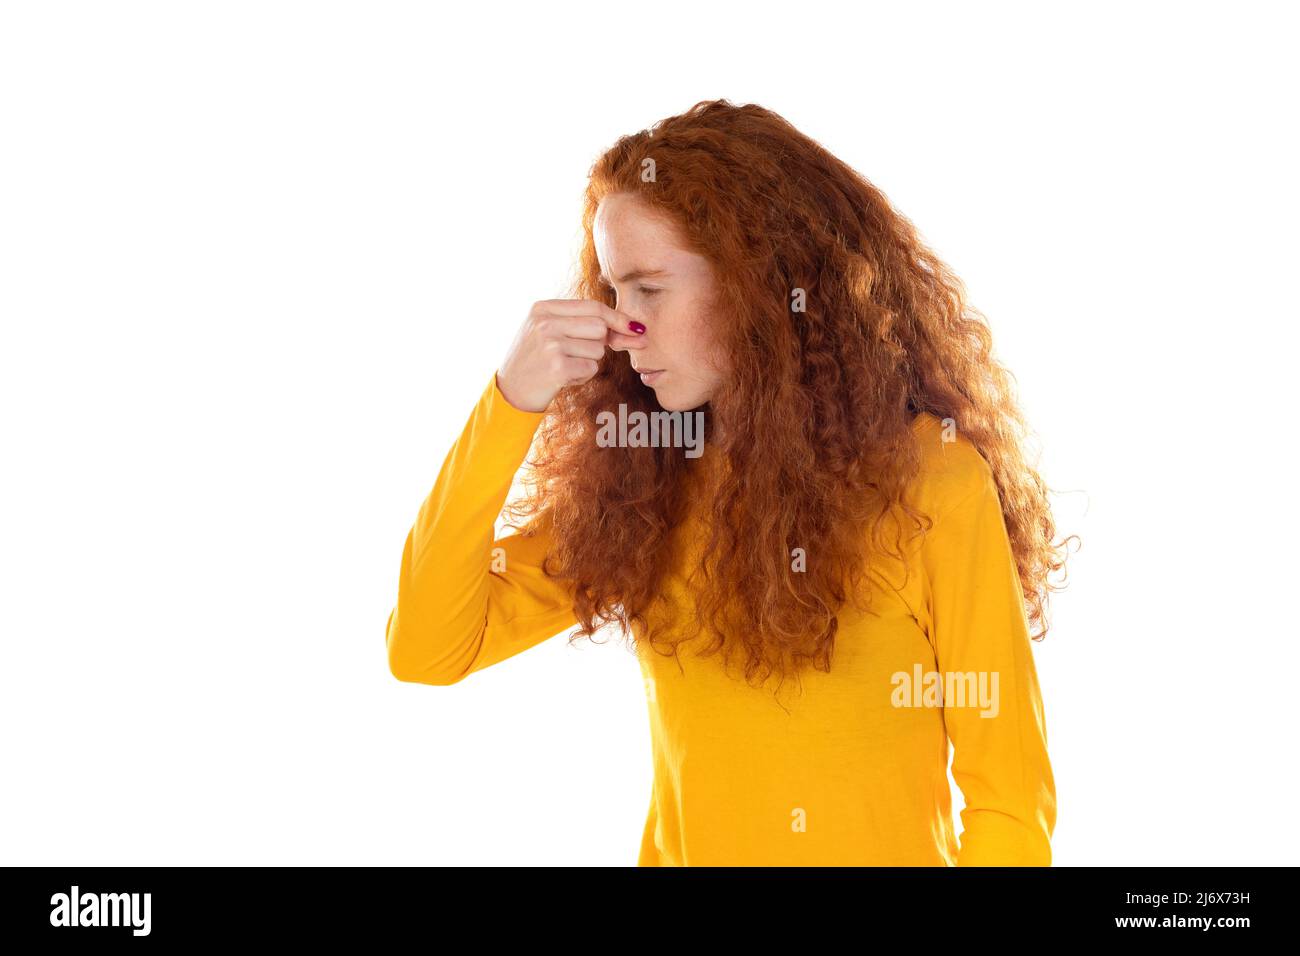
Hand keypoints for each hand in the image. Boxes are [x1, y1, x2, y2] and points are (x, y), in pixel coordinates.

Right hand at [496, 299, 645, 411]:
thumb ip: (581, 324)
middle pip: (599, 327)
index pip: (592, 307)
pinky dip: (582, 377)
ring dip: (588, 362)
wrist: (510, 391)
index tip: (635, 327)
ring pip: (597, 350)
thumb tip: (632, 328)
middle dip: (599, 343)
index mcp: (543, 308)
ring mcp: (551, 344)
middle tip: (577, 354)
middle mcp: (545, 323)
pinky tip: (562, 378)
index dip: (617, 318)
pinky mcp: (557, 367)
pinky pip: (591, 369)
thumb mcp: (548, 331)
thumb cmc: (536, 360)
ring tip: (564, 366)